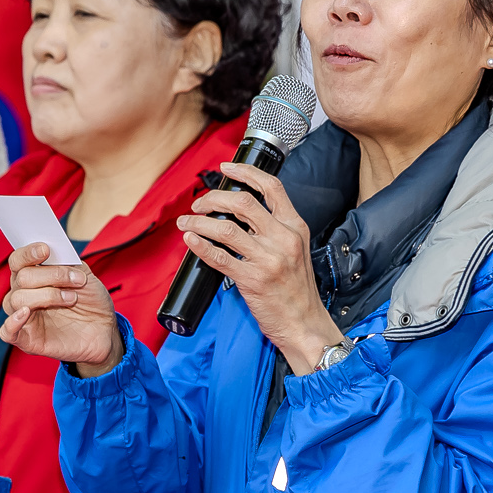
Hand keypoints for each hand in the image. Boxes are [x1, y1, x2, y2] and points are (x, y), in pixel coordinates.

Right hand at [0, 243, 122, 374]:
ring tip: (72, 299)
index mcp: (33, 276)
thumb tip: (52, 250)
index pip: (18, 260)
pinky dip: (12, 322)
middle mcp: (24, 294)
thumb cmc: (91, 302)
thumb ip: (66, 262)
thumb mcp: (83, 275)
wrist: (104, 330)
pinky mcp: (27, 339)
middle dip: (51, 275)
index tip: (46, 250)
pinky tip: (26, 313)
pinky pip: (7, 332)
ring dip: (47, 295)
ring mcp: (24, 317)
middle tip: (78, 280)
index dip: (28, 253)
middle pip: (21, 278)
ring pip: (17, 299)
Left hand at [177, 162, 339, 374]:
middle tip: (198, 204)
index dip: (246, 172)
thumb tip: (240, 214)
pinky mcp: (252, 280)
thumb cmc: (296, 290)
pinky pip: (218, 257)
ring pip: (225, 228)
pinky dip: (199, 245)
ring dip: (199, 221)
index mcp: (295, 227)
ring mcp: (268, 259)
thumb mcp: (295, 251)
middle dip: (213, 198)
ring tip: (186, 222)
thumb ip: (274, 230)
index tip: (225, 168)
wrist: (305, 324)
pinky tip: (190, 239)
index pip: (272, 187)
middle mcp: (283, 238)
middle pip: (242, 202)